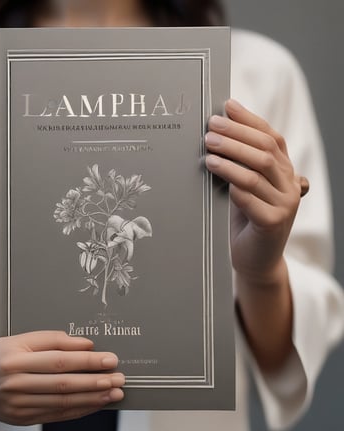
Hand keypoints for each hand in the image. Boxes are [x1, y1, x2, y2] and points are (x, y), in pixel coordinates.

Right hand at [0, 280, 124, 425]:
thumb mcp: (15, 337)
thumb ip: (49, 339)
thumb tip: (83, 344)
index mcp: (13, 355)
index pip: (58, 358)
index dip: (87, 359)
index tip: (109, 357)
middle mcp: (13, 381)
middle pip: (63, 381)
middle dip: (95, 380)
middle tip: (119, 377)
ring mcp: (15, 403)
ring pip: (61, 401)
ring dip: (91, 398)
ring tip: (114, 392)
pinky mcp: (18, 418)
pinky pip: (53, 415)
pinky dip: (77, 410)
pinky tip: (94, 405)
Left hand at [205, 99, 301, 283]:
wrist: (255, 258)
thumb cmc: (245, 219)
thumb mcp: (244, 187)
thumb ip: (239, 164)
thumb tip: (217, 133)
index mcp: (284, 171)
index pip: (271, 137)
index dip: (250, 120)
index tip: (226, 106)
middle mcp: (289, 184)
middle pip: (264, 151)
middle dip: (236, 136)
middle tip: (211, 127)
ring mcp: (284, 204)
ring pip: (256, 173)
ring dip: (230, 158)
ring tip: (208, 150)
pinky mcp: (273, 223)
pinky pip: (250, 200)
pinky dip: (233, 186)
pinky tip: (216, 174)